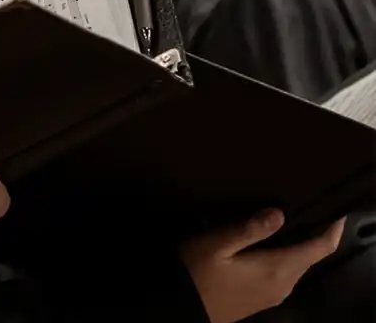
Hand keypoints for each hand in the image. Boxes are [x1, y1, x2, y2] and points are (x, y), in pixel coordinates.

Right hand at [180, 211, 345, 322]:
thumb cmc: (196, 272)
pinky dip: (288, 260)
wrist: (181, 306)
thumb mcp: (217, 244)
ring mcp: (274, 295)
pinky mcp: (263, 299)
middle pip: (309, 258)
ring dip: (300, 249)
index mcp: (277, 269)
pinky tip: (272, 248)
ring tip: (291, 226)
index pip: (318, 250)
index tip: (338, 214)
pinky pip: (286, 276)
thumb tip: (279, 214)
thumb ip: (250, 229)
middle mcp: (283, 285)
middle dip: (314, 237)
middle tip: (308, 212)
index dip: (332, 232)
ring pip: (298, 267)